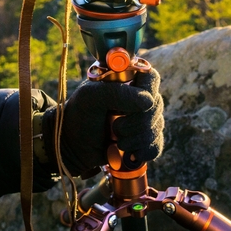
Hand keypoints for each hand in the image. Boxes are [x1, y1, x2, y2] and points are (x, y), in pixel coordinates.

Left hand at [42, 68, 163, 177]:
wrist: (73, 146)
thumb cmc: (79, 115)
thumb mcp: (90, 97)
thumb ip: (116, 93)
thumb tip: (148, 101)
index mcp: (127, 79)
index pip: (151, 78)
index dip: (146, 91)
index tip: (127, 106)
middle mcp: (139, 96)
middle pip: (156, 105)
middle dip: (137, 122)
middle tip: (115, 128)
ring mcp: (144, 118)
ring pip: (157, 126)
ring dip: (136, 138)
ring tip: (117, 141)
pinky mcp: (145, 139)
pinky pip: (156, 145)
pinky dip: (143, 151)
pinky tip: (129, 153)